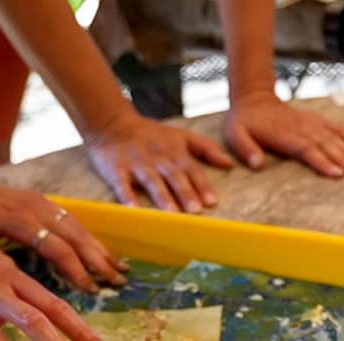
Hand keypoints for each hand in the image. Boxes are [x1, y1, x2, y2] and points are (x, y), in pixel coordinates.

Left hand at [0, 176, 126, 293]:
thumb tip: (9, 278)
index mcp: (17, 219)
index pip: (57, 247)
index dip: (77, 270)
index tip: (91, 290)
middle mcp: (35, 207)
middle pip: (76, 236)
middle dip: (100, 261)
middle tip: (119, 283)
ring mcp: (41, 201)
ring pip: (79, 226)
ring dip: (101, 248)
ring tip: (120, 269)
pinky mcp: (41, 200)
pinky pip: (72, 219)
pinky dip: (90, 237)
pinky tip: (100, 251)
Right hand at [87, 111, 233, 212]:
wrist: (113, 124)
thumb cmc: (153, 135)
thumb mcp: (182, 136)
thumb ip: (207, 149)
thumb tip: (230, 164)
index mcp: (175, 152)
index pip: (192, 169)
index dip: (202, 185)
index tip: (212, 202)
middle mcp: (158, 159)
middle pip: (174, 176)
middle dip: (185, 193)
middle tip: (195, 211)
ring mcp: (137, 164)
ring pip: (151, 181)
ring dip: (162, 197)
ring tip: (171, 214)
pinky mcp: (116, 169)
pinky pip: (121, 184)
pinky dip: (127, 197)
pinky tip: (134, 211)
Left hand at [224, 92, 343, 177]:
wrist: (253, 98)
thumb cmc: (243, 121)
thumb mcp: (234, 134)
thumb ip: (245, 148)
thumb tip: (256, 164)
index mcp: (284, 136)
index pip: (306, 150)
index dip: (322, 162)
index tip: (337, 173)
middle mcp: (301, 129)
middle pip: (325, 146)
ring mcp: (311, 124)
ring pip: (334, 138)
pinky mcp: (316, 120)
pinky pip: (337, 128)